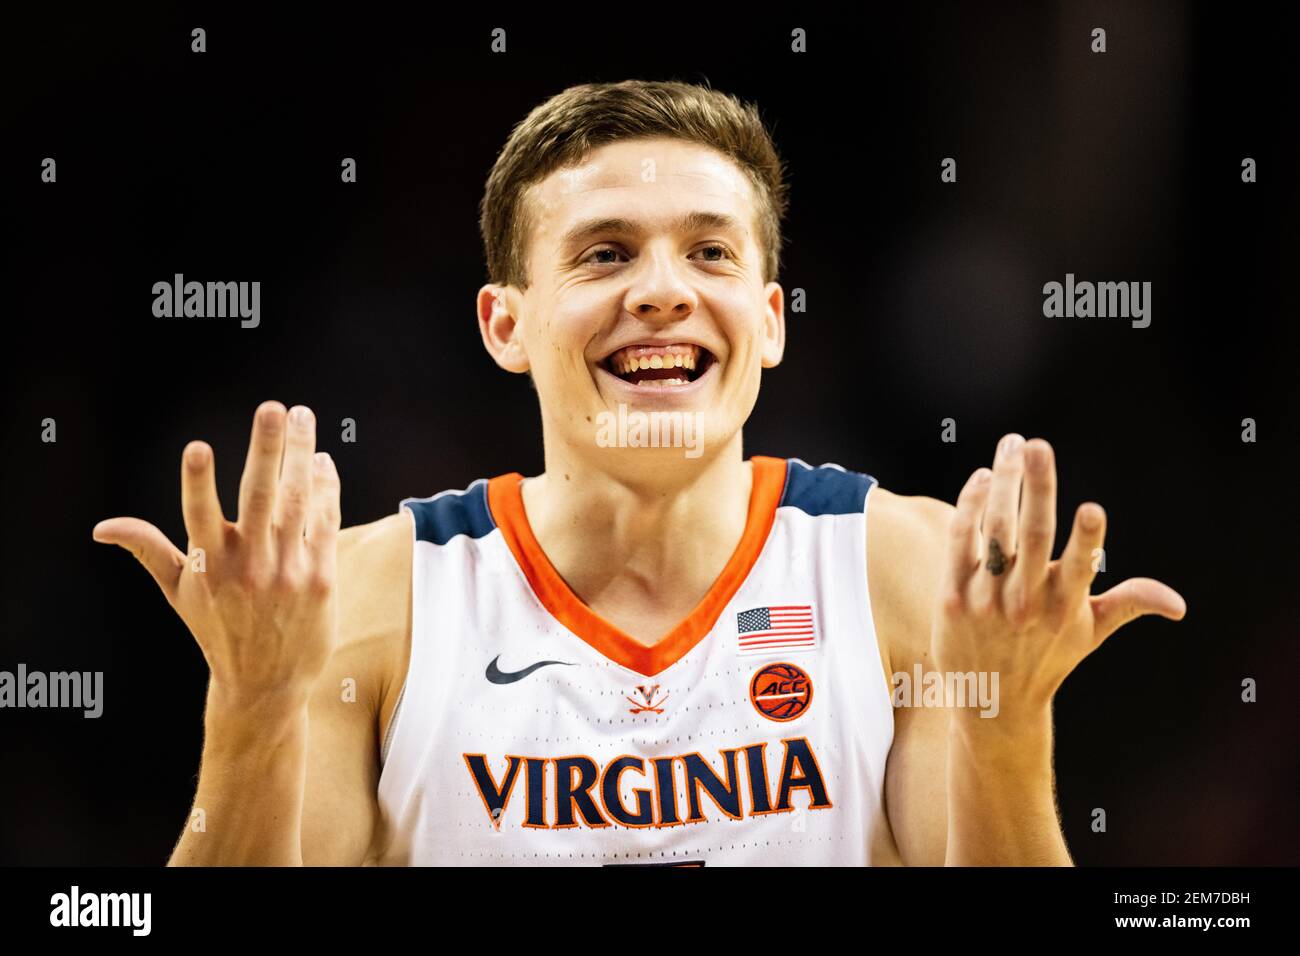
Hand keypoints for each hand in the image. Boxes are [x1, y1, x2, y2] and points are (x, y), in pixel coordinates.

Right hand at [93, 401, 340, 705]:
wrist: (265, 684)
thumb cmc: (217, 632)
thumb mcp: (178, 594)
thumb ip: (148, 551)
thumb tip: (103, 528)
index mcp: (209, 566)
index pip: (199, 516)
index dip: (198, 482)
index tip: (198, 447)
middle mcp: (249, 567)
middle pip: (260, 498)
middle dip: (266, 450)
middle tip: (272, 408)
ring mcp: (289, 572)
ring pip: (298, 503)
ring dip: (302, 457)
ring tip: (301, 417)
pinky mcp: (322, 579)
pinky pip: (326, 523)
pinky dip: (326, 490)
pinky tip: (322, 461)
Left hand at [932, 434, 1185, 718]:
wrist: (992, 701)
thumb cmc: (1047, 658)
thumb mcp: (1090, 634)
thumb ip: (1128, 604)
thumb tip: (1178, 604)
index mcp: (1064, 607)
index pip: (1080, 569)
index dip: (1087, 540)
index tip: (1093, 509)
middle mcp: (1025, 602)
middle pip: (1032, 537)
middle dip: (1037, 488)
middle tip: (1037, 445)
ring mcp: (986, 599)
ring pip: (994, 531)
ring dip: (1002, 484)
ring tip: (1012, 446)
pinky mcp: (952, 597)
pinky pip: (960, 542)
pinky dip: (969, 508)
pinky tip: (982, 480)